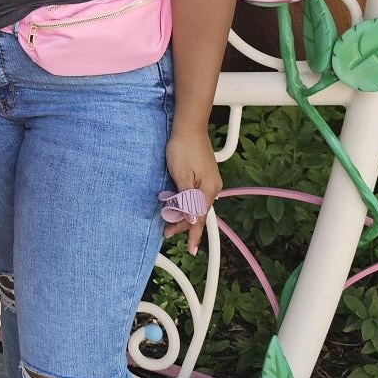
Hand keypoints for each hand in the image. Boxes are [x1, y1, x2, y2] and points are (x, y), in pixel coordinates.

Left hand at [164, 126, 222, 255]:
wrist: (188, 127)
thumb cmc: (183, 149)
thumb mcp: (182, 176)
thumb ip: (188, 200)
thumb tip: (194, 220)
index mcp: (208, 190)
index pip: (200, 219)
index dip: (194, 235)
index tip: (191, 250)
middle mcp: (212, 187)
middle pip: (197, 213)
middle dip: (183, 224)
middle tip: (166, 231)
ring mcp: (209, 180)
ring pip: (196, 204)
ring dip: (183, 213)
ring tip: (169, 219)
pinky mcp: (203, 174)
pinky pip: (195, 195)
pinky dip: (186, 202)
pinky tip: (178, 203)